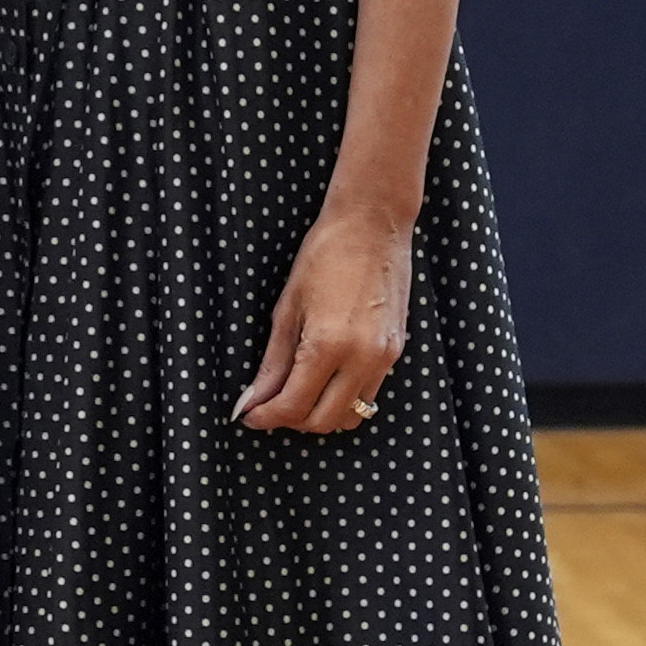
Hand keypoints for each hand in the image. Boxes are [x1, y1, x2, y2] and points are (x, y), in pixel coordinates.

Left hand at [236, 207, 410, 432]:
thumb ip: (272, 363)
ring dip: (320, 415)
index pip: (293, 406)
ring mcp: (384, 358)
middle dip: (291, 421)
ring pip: (350, 416)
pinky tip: (324, 379)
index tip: (249, 416)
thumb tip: (252, 402)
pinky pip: (369, 395)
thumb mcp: (287, 309)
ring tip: (297, 393)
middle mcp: (362, 359)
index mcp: (328, 346)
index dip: (266, 417)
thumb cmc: (324, 256)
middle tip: (269, 405)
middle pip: (322, 421)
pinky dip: (343, 399)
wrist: (373, 224)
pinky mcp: (396, 352)